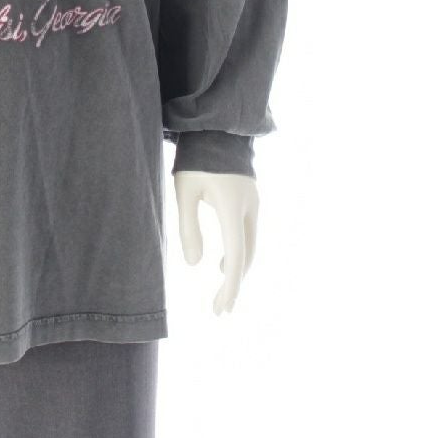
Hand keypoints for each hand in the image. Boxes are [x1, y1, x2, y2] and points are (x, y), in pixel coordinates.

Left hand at [173, 171, 258, 314]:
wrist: (217, 128)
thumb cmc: (196, 159)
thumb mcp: (185, 191)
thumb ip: (188, 227)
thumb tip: (195, 265)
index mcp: (232, 207)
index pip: (236, 256)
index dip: (229, 286)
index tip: (220, 309)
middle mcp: (249, 208)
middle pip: (247, 256)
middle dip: (234, 284)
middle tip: (220, 308)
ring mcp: (253, 203)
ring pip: (250, 245)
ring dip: (237, 268)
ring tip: (221, 286)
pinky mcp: (251, 199)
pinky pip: (248, 233)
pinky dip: (239, 251)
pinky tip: (224, 258)